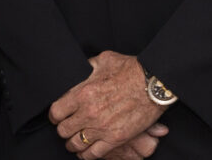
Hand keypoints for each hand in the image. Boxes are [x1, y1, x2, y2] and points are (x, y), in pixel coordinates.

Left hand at [50, 52, 170, 158]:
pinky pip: (93, 154)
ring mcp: (102, 128)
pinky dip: (86, 154)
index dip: (55, 115)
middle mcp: (89, 113)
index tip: (59, 116)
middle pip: (63, 130)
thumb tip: (81, 68)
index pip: (56, 112)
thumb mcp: (105, 60)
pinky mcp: (115, 139)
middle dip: (64, 128)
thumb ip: (88, 66)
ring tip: (76, 140)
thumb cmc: (133, 69)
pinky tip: (86, 151)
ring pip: (75, 144)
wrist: (156, 84)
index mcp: (83, 94)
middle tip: (69, 126)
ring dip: (73, 143)